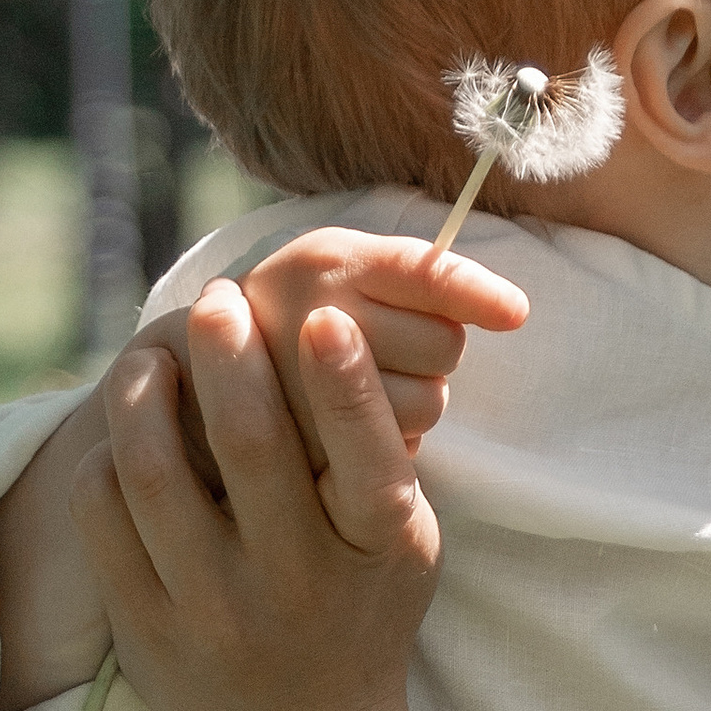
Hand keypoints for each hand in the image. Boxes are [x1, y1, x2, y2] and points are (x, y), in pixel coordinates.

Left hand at [76, 282, 439, 710]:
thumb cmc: (359, 611)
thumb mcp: (401, 545)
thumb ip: (378, 459)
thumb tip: (336, 334)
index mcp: (376, 552)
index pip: (365, 457)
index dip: (344, 382)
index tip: (321, 316)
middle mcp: (296, 582)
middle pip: (251, 444)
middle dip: (229, 352)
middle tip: (218, 298)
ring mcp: (213, 608)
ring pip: (155, 473)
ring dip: (145, 391)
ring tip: (149, 349)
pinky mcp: (144, 626)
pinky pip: (102, 515)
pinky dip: (107, 454)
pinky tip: (124, 428)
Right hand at [133, 231, 528, 485]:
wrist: (194, 379)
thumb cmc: (299, 316)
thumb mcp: (343, 271)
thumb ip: (417, 277)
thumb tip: (514, 309)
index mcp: (328, 260)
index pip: (423, 272)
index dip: (474, 292)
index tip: (516, 312)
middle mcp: (312, 311)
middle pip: (443, 343)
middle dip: (435, 352)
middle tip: (388, 351)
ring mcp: (305, 382)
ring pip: (428, 402)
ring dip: (414, 401)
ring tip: (361, 390)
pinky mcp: (301, 446)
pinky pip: (392, 450)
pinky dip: (386, 442)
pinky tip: (347, 429)